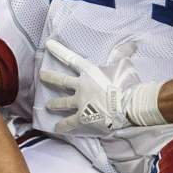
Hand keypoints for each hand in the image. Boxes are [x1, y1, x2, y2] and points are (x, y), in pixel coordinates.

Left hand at [40, 39, 163, 134]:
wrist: (129, 104)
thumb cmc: (127, 83)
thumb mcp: (124, 64)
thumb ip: (123, 54)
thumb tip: (131, 43)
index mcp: (90, 72)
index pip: (72, 59)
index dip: (59, 51)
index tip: (48, 44)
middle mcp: (81, 86)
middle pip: (61, 81)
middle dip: (50, 77)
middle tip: (41, 76)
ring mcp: (80, 103)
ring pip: (62, 103)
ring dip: (54, 104)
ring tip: (48, 106)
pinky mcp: (82, 117)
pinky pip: (69, 123)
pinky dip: (63, 126)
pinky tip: (57, 129)